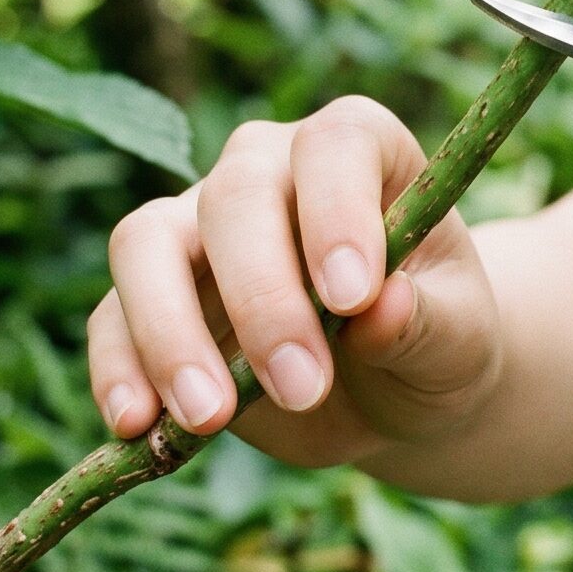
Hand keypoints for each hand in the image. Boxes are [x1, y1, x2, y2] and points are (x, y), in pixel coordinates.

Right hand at [86, 98, 503, 465]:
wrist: (396, 387)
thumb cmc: (438, 335)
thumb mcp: (460, 335)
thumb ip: (427, 320)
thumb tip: (381, 308)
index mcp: (360, 148)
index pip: (335, 145)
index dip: (336, 210)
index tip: (353, 296)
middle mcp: (270, 165)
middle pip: (234, 195)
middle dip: (262, 297)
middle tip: (305, 387)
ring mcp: (200, 222)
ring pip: (146, 242)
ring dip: (169, 331)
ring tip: (211, 417)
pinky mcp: (152, 294)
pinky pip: (112, 316)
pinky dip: (118, 368)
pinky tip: (139, 425)